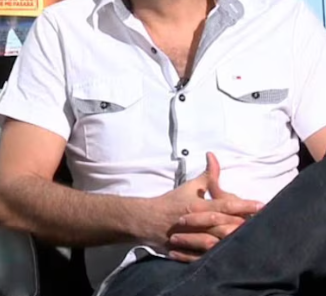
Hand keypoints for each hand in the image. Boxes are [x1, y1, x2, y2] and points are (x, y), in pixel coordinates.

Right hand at [148, 153, 262, 261]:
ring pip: (218, 243)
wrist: (147, 219)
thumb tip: (213, 156)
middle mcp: (196, 222)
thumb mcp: (189, 187)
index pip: (225, 205)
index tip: (262, 205)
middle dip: (245, 226)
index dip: (245, 205)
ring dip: (235, 242)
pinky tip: (234, 256)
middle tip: (265, 224)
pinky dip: (219, 257)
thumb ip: (207, 175)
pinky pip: (206, 256)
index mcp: (198, 206)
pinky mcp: (189, 252)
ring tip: (253, 241)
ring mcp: (192, 239)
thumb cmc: (172, 202)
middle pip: (226, 226)